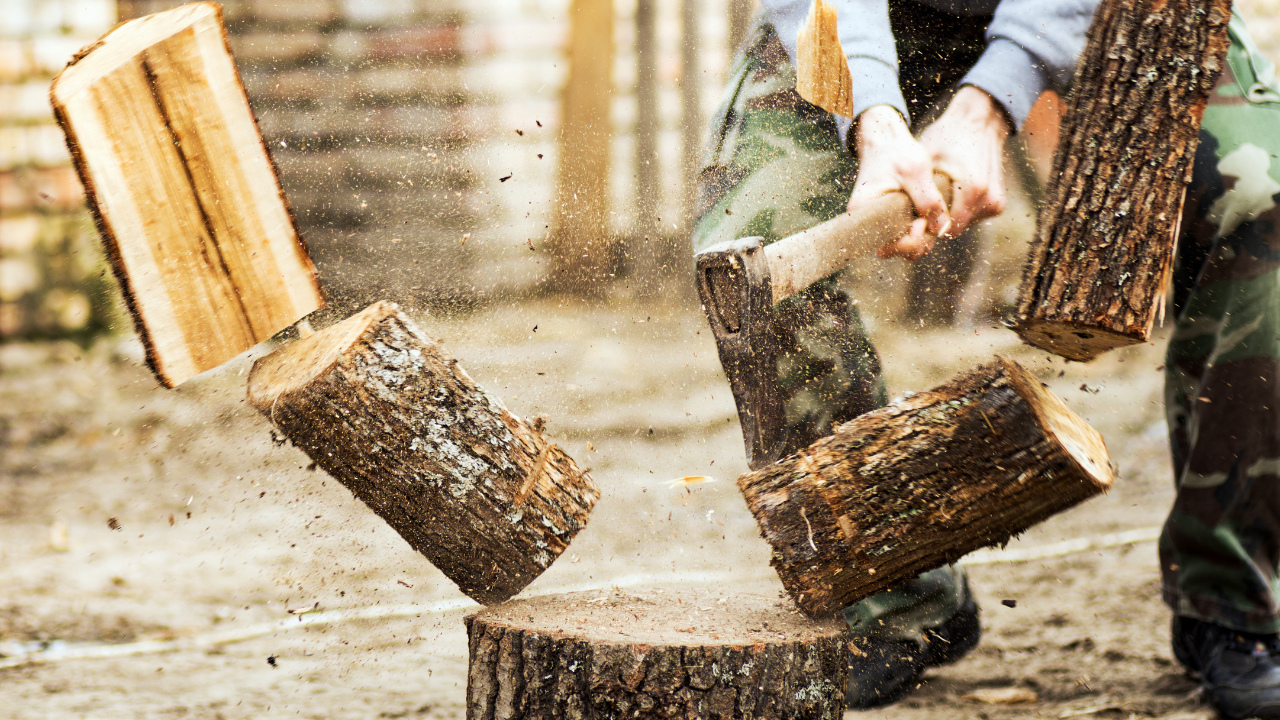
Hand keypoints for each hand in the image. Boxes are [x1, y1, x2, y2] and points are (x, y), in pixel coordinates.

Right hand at [850, 106, 949, 261]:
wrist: (884, 138)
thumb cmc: (896, 150)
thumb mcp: (916, 171)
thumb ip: (929, 200)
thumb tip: (942, 228)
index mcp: (865, 212)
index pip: (887, 247)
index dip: (910, 241)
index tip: (922, 220)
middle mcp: (867, 222)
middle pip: (896, 250)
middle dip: (919, 240)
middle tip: (929, 217)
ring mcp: (878, 220)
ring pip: (902, 243)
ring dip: (921, 234)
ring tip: (929, 211)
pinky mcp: (888, 217)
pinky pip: (903, 232)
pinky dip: (918, 227)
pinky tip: (926, 211)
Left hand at [917, 85, 1011, 238]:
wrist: (978, 121)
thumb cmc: (946, 137)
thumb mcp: (926, 161)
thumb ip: (920, 193)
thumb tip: (908, 222)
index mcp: (973, 190)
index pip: (944, 228)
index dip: (927, 225)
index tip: (916, 214)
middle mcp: (989, 200)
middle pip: (954, 229)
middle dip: (938, 221)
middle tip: (924, 204)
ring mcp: (996, 203)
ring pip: (964, 224)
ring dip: (950, 216)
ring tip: (939, 195)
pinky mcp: (999, 204)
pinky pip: (973, 217)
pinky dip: (961, 210)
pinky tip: (953, 193)